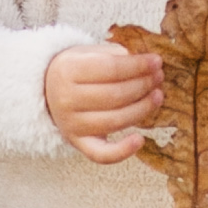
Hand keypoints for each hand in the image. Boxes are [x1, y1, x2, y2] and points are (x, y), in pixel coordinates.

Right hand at [42, 41, 160, 162]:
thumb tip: (148, 63)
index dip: (138, 66)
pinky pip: (101, 154)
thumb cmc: (77, 70)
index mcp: (68, 70)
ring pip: (115, 121)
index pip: (111, 68)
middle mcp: (67, 98)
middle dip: (143, 85)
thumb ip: (116, 55)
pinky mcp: (77, 142)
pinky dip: (122, 151)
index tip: (156, 62)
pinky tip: (140, 139)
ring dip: (142, 109)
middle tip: (158, 78)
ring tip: (157, 96)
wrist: (49, 90)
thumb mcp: (90, 53)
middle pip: (115, 95)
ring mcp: (71, 124)